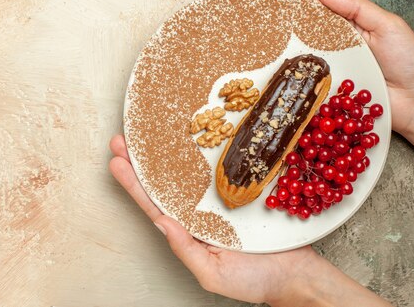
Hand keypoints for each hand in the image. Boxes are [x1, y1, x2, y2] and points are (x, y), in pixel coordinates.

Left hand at [108, 135, 318, 304]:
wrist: (298, 275)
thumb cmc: (255, 282)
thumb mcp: (213, 274)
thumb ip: (186, 250)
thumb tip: (162, 223)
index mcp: (188, 231)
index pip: (154, 205)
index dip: (134, 184)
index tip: (116, 162)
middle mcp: (198, 211)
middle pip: (163, 182)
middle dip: (140, 161)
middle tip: (119, 139)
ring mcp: (219, 198)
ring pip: (187, 170)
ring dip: (166, 151)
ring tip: (146, 131)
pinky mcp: (240, 188)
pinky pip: (219, 167)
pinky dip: (203, 151)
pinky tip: (192, 135)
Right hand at [230, 0, 413, 165]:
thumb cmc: (408, 64)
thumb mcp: (389, 27)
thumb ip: (358, 8)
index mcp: (339, 22)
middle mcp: (323, 41)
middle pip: (286, 17)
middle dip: (259, 1)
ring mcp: (317, 64)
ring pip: (281, 44)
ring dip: (256, 31)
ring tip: (232, 16)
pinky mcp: (315, 88)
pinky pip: (288, 75)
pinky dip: (268, 67)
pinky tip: (249, 60)